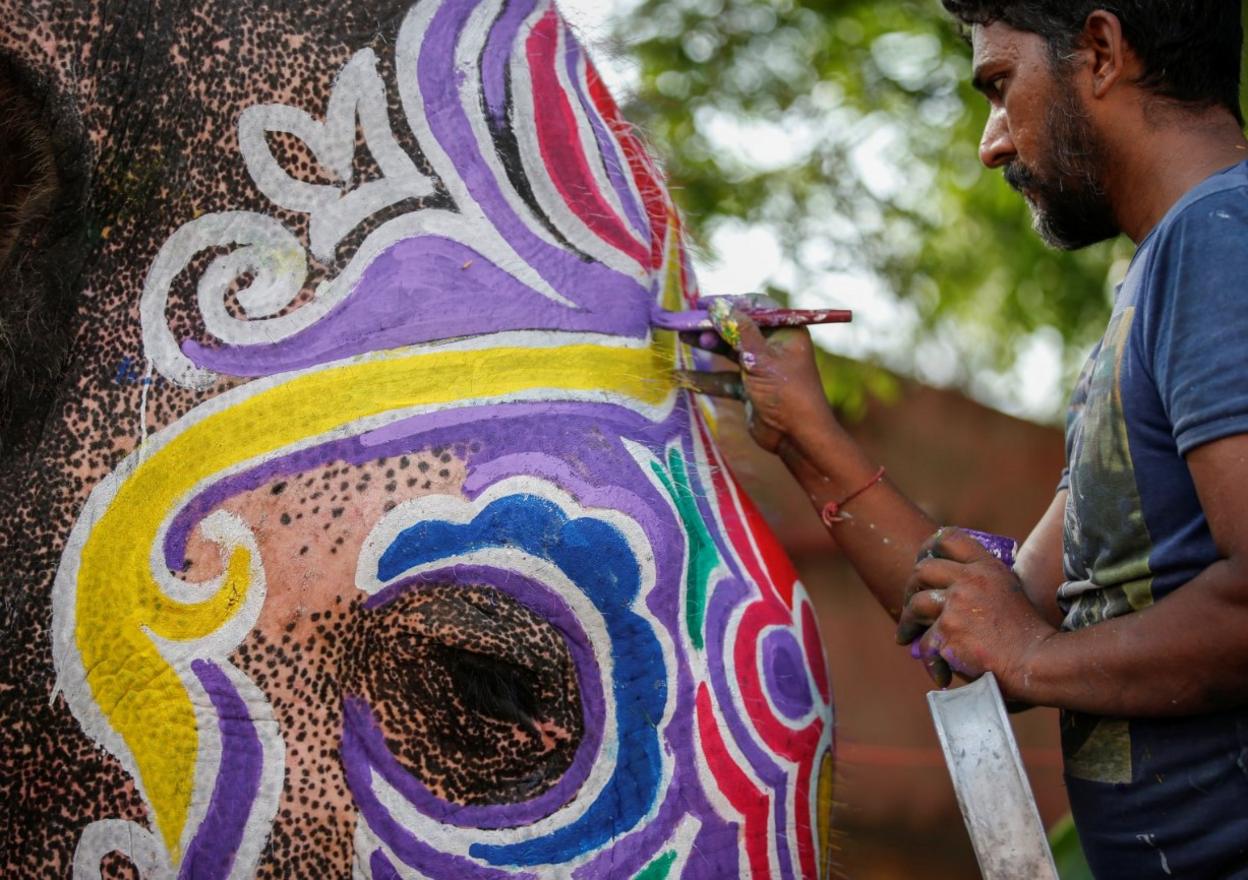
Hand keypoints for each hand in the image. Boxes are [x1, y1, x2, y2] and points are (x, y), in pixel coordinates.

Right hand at [674, 295, 835, 452]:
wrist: (797, 437)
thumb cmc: (787, 392)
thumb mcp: (761, 358)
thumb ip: (738, 331)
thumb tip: (717, 306)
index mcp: (786, 332)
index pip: (756, 307)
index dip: (730, 303)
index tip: (703, 304)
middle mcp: (774, 347)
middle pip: (738, 329)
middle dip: (712, 326)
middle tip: (686, 323)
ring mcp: (761, 369)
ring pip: (729, 352)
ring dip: (707, 346)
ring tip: (682, 339)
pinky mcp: (750, 389)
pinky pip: (725, 378)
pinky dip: (706, 378)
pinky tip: (681, 375)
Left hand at [896, 528, 1056, 695]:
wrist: (1037, 662)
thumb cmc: (1028, 637)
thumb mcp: (1010, 593)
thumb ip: (983, 587)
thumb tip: (949, 595)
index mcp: (987, 568)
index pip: (950, 539)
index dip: (930, 546)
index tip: (921, 559)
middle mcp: (970, 580)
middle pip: (924, 570)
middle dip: (910, 588)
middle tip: (909, 605)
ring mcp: (956, 604)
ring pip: (916, 605)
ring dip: (907, 623)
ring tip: (906, 637)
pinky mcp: (947, 631)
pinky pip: (925, 643)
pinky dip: (931, 660)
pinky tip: (940, 673)